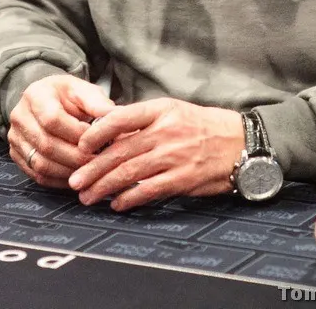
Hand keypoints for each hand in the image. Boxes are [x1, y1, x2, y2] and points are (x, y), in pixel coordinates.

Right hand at [8, 74, 114, 188]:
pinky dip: (59, 180)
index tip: (96, 140)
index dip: (76, 134)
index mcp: (36, 95)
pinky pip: (37, 175)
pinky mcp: (16, 156)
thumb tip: (115, 117)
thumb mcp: (83, 90)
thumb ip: (97, 103)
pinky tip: (76, 176)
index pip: (52, 119)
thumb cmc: (68, 96)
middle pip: (46, 145)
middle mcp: (20, 117)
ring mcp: (15, 138)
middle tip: (98, 161)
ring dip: (68, 172)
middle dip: (76, 157)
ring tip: (90, 171)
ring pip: (40, 164)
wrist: (46, 100)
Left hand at [69, 98, 242, 211]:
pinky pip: (149, 190)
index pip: (120, 118)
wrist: (241, 142)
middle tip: (74, 181)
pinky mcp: (183, 178)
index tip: (81, 145)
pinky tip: (117, 204)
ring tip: (88, 196)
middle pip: (119, 151)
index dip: (97, 133)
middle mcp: (166, 131)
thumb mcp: (174, 112)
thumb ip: (144, 121)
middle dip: (92, 169)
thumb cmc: (203, 127)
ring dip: (104, 186)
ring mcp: (174, 156)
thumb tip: (108, 132)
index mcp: (161, 110)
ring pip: (129, 172)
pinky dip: (129, 198)